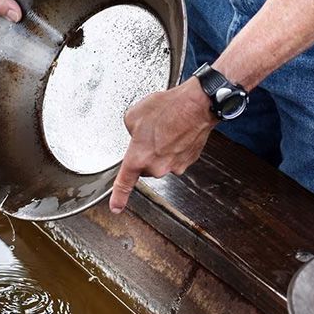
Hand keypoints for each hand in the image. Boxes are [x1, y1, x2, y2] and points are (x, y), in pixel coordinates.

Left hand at [109, 78, 218, 213]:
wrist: (197, 105)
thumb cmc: (168, 109)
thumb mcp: (133, 115)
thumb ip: (129, 131)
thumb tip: (134, 134)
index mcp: (139, 158)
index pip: (124, 183)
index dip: (119, 197)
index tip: (116, 207)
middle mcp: (157, 167)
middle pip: (145, 167)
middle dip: (145, 153)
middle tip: (150, 133)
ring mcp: (175, 166)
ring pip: (161, 161)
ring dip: (161, 148)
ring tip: (165, 128)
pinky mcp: (188, 161)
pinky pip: (175, 156)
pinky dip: (174, 145)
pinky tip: (176, 130)